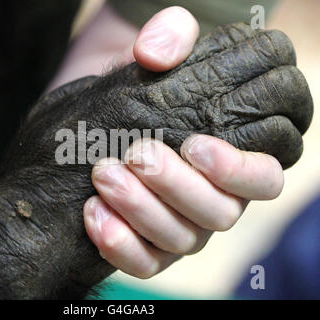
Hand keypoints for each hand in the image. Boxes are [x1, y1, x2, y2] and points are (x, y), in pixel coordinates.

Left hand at [83, 7, 284, 278]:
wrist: (80, 132)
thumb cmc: (127, 96)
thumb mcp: (147, 61)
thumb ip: (168, 38)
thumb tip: (156, 53)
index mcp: (226, 158)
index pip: (266, 174)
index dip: (241, 167)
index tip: (196, 143)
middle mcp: (211, 196)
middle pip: (224, 211)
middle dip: (181, 186)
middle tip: (139, 153)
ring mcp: (181, 226)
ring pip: (185, 239)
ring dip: (144, 209)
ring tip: (103, 174)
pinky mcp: (149, 248)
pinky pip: (147, 263)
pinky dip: (122, 245)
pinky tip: (93, 214)